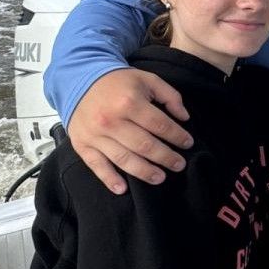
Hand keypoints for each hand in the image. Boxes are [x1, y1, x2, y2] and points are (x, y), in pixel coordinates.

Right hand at [66, 68, 193, 193]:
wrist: (80, 80)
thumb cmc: (119, 82)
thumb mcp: (148, 79)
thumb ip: (170, 96)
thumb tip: (184, 117)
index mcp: (129, 102)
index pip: (160, 125)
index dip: (177, 136)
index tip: (188, 144)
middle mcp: (111, 120)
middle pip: (144, 145)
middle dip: (165, 157)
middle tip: (179, 165)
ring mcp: (95, 135)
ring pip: (124, 159)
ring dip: (144, 172)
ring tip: (160, 178)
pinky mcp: (82, 145)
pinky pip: (96, 166)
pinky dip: (109, 179)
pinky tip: (123, 189)